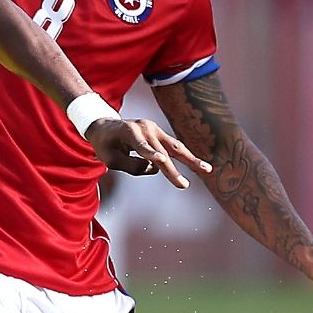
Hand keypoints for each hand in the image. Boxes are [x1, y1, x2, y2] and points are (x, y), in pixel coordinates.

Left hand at [86, 117, 210, 188]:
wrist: (106, 126)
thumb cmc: (105, 144)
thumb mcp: (110, 159)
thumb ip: (131, 166)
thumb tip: (154, 168)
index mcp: (129, 132)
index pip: (142, 147)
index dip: (152, 155)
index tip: (161, 161)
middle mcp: (145, 128)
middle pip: (163, 152)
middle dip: (173, 170)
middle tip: (184, 186)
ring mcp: (154, 129)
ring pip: (175, 147)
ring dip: (191, 159)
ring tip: (208, 170)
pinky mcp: (159, 133)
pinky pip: (172, 147)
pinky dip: (184, 157)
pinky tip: (199, 166)